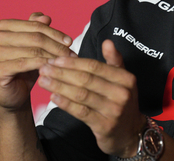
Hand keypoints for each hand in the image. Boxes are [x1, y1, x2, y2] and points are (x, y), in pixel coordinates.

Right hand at [0, 12, 76, 112]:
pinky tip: (54, 69)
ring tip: (66, 62)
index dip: (54, 33)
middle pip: (35, 37)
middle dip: (56, 46)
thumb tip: (46, 17)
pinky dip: (43, 65)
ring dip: (53, 56)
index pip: (35, 25)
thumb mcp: (34, 46)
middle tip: (71, 54)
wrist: (13, 93)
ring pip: (33, 50)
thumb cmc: (25, 67)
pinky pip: (26, 63)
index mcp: (4, 26)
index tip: (69, 42)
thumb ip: (38, 29)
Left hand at [38, 39, 145, 157]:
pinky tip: (53, 97)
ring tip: (43, 81)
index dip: (73, 62)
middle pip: (86, 79)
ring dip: (59, 86)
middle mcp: (122, 93)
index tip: (55, 59)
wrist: (130, 132)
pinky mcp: (105, 126)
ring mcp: (114, 110)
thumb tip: (107, 41)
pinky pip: (81, 112)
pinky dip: (66, 104)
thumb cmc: (121, 101)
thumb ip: (114, 60)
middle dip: (62, 73)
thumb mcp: (123, 80)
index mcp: (126, 78)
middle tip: (44, 68)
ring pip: (81, 95)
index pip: (95, 66)